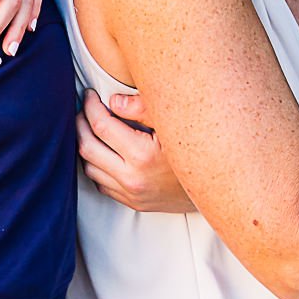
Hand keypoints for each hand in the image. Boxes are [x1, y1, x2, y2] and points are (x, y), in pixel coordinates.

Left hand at [77, 90, 195, 212]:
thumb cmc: (199, 148)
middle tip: (83, 108)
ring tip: (89, 127)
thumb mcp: (175, 122)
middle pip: (87, 147)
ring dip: (85, 145)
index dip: (90, 106)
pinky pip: (101, 184)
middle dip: (79, 123)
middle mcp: (133, 178)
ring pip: (90, 168)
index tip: (89, 95)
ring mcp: (132, 194)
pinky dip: (96, 165)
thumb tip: (113, 101)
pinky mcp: (134, 203)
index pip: (101, 125)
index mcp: (142, 155)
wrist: (219, 187)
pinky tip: (102, 150)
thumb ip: (144, 107)